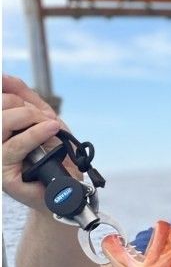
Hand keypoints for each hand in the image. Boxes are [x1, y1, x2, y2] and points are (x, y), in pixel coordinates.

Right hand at [2, 75, 69, 209]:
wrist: (68, 189)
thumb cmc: (54, 156)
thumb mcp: (42, 120)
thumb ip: (24, 97)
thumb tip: (3, 76)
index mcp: (0, 130)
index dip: (14, 95)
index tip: (36, 108)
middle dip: (26, 108)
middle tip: (47, 120)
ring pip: (3, 124)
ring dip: (31, 118)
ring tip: (51, 126)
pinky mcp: (3, 176)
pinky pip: (14, 147)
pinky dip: (34, 135)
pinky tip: (50, 129)